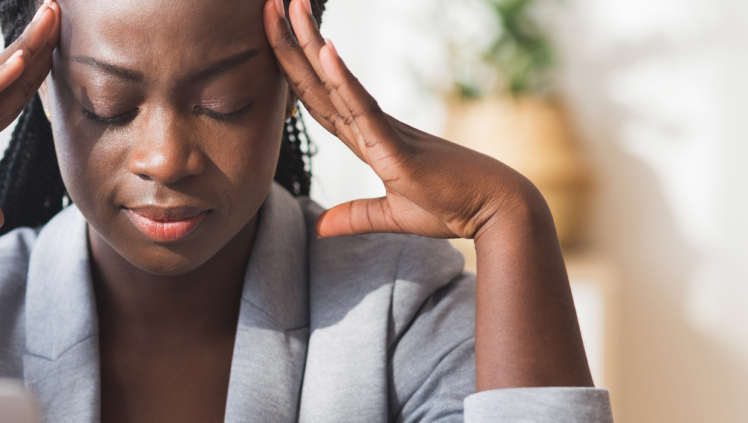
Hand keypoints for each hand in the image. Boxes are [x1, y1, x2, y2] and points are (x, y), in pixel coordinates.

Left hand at [264, 0, 594, 390]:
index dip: (292, 68)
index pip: (317, 97)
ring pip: (334, 82)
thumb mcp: (391, 216)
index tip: (274, 37)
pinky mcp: (395, 144)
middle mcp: (369, 126)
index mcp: (365, 138)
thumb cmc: (451, 207)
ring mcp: (381, 130)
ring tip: (290, 7)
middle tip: (271, 4)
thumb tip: (321, 229)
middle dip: (291, 42)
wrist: (494, 212)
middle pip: (318, 80)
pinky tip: (325, 50)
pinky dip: (343, 79)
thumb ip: (355, 217)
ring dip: (310, 44)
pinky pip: (363, 107)